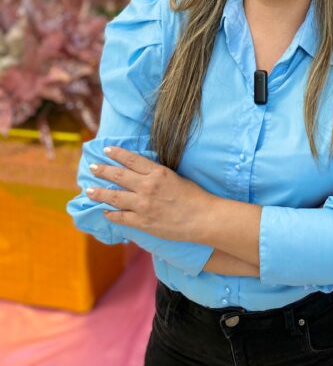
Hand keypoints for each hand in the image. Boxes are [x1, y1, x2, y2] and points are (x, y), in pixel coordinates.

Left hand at [85, 146, 214, 241]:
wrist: (202, 218)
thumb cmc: (194, 196)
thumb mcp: (176, 177)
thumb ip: (157, 175)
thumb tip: (142, 173)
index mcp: (157, 172)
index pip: (131, 159)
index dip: (117, 154)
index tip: (106, 150)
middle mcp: (147, 186)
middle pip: (119, 176)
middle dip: (103, 170)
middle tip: (92, 167)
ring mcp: (143, 205)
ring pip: (115, 197)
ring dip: (100, 193)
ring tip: (89, 190)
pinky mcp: (142, 222)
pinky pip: (121, 217)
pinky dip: (111, 214)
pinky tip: (105, 212)